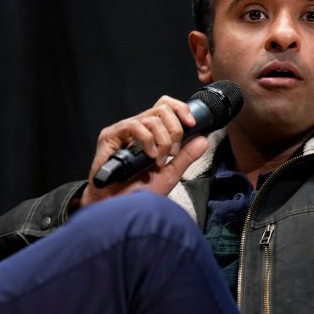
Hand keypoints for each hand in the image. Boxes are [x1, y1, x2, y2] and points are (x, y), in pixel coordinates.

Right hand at [79, 95, 208, 206]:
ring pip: (152, 118)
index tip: (192, 125)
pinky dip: (147, 139)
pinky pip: (133, 125)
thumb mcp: (170, 174)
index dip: (181, 110)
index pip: (166, 107)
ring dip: (162, 140)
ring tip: (159, 159)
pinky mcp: (110, 136)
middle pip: (162, 109)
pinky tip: (149, 155)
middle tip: (172, 153)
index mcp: (151, 134)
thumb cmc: (140, 193)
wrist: (121, 206)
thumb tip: (203, 139)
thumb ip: (186, 156)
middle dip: (175, 130)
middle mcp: (138, 129)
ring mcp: (124, 131)